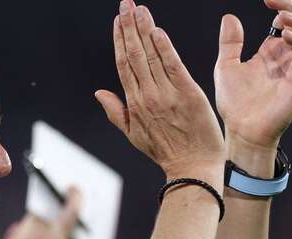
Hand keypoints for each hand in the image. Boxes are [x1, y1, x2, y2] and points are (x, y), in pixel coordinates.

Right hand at [95, 1, 225, 179]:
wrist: (192, 168)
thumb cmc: (166, 152)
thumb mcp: (134, 135)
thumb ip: (116, 112)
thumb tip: (99, 93)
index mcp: (134, 104)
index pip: (124, 65)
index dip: (120, 41)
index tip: (117, 21)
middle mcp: (147, 96)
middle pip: (135, 55)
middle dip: (129, 27)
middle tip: (125, 4)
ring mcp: (167, 95)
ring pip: (151, 56)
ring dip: (144, 30)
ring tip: (138, 9)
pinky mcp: (188, 95)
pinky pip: (173, 67)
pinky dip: (164, 48)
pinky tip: (157, 31)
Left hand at [215, 0, 291, 150]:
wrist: (242, 131)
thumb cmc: (235, 104)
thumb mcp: (226, 67)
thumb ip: (230, 43)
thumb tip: (230, 16)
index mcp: (270, 52)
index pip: (284, 21)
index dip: (279, 6)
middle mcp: (286, 57)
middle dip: (291, 8)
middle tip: (276, 3)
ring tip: (282, 18)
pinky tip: (285, 37)